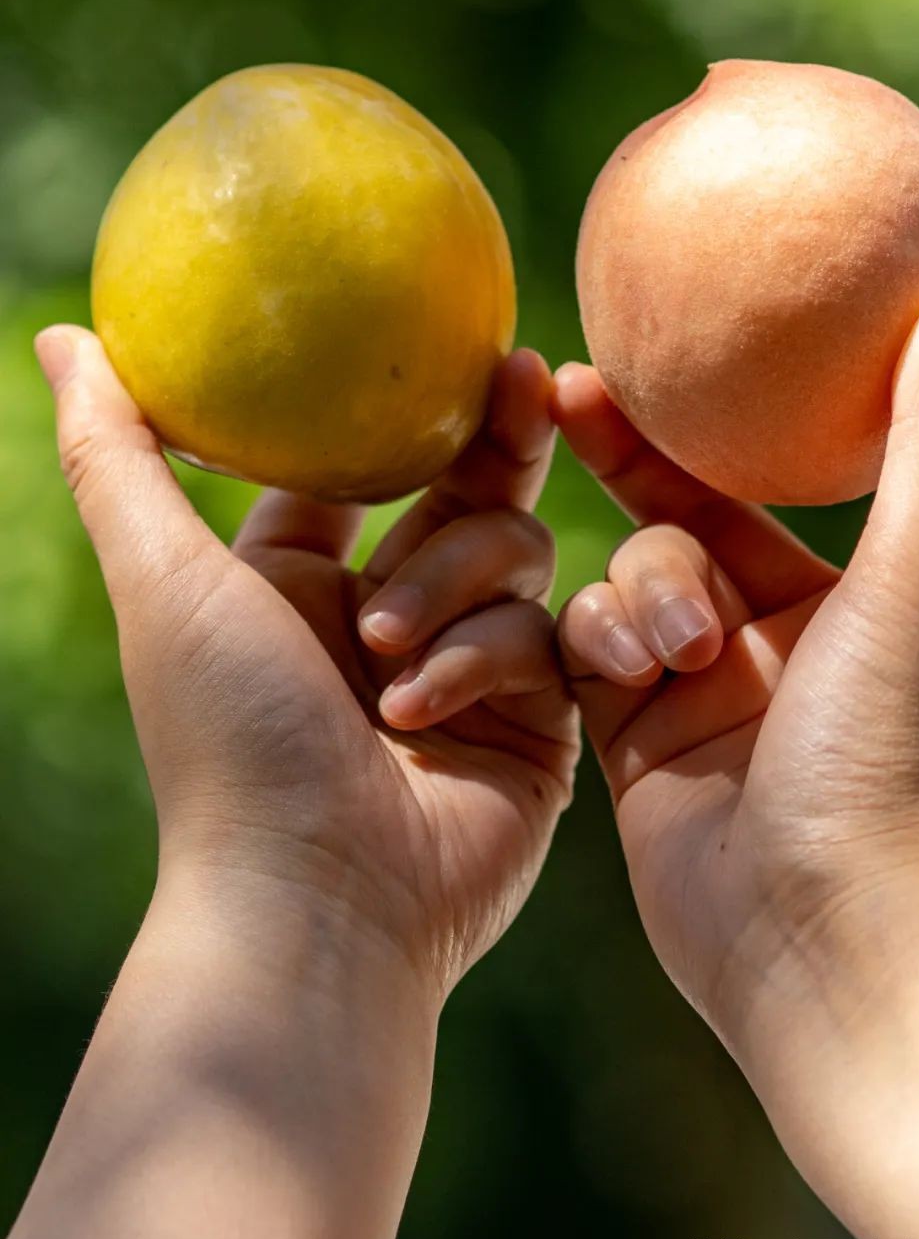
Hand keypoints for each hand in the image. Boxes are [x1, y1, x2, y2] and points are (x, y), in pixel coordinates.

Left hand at [35, 327, 577, 1002]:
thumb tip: (59, 335)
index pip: (374, 461)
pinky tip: (417, 717)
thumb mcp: (160, 578)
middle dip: (496, 438)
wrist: (311, 904)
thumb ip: (116, 453)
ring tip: (381, 660)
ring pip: (513, 553)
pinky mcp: (536, 720)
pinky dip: (479, 662)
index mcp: (306, 578)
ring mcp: (470, 666)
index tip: (454, 337)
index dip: (413, 400)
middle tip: (518, 377)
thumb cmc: (225, 741)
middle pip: (470, 488)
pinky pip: (539, 635)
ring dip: (446, 588)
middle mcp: (393, 613)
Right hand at [554, 291, 918, 1051]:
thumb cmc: (895, 756)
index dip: (732, 399)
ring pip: (628, 578)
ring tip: (674, 653)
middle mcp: (784, 632)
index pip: (788, 466)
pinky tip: (622, 677)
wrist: (827, 940)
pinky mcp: (640, 741)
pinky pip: (586, 652)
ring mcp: (706, 687)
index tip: (680, 332)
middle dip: (628, 451)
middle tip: (563, 387)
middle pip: (687, 508)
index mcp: (864, 591)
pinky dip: (593, 647)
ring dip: (638, 594)